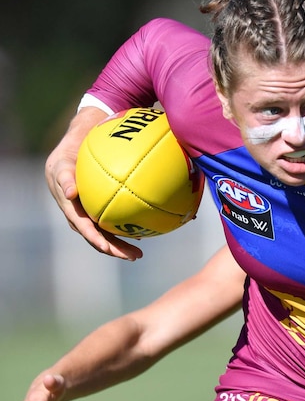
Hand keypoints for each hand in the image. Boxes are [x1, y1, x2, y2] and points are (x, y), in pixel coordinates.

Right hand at [45, 107, 142, 259]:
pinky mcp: (99, 207)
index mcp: (69, 205)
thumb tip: (71, 193)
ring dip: (121, 244)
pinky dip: (126, 227)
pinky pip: (114, 220)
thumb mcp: (63, 161)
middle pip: (97, 235)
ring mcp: (89, 211)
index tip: (108, 248)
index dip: (95, 238)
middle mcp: (79, 212)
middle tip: (134, 257)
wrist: (77, 144)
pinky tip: (144, 231)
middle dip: (114, 248)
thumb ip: (66, 176)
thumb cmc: (70, 151)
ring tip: (139, 254)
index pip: (83, 226)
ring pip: (106, 232)